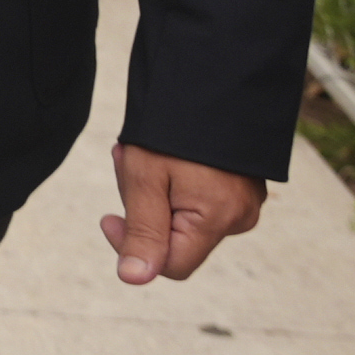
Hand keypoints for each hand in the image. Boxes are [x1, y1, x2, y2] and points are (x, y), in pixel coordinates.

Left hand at [101, 143, 265, 283]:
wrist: (210, 75)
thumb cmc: (172, 129)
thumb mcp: (145, 178)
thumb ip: (142, 232)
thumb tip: (133, 278)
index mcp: (218, 220)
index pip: (170, 265)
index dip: (132, 246)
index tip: (108, 217)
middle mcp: (240, 217)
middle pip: (176, 239)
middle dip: (144, 209)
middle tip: (128, 164)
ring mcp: (246, 201)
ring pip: (185, 217)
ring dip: (156, 191)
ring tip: (147, 153)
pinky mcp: (244, 186)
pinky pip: (201, 199)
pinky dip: (176, 183)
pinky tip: (168, 153)